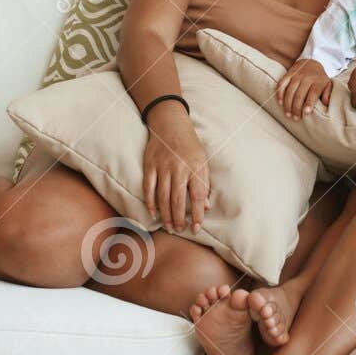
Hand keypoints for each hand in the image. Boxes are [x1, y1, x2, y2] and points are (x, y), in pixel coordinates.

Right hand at [142, 104, 209, 231]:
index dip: (197, 214)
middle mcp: (178, 168)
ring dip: (166, 214)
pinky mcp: (150, 165)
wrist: (170, 124)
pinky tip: (153, 213)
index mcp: (195, 167)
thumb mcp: (202, 161)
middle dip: (179, 218)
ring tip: (169, 227)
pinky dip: (150, 202)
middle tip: (180, 230)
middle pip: (178, 199)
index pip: (198, 195)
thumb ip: (204, 183)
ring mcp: (162, 167)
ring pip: (163, 196)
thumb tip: (206, 206)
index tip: (196, 228)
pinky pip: (148, 187)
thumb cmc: (190, 145)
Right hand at [275, 59, 333, 119]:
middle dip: (296, 107)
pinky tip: (280, 102)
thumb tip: (326, 103)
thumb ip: (327, 94)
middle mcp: (307, 77)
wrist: (312, 62)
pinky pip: (282, 83)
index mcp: (318, 81)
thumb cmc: (320, 78)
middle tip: (295, 118)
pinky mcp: (289, 73)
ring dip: (288, 103)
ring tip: (288, 114)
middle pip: (300, 94)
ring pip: (290, 90)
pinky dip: (280, 93)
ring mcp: (297, 75)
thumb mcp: (328, 85)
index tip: (306, 112)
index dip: (309, 103)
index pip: (313, 93)